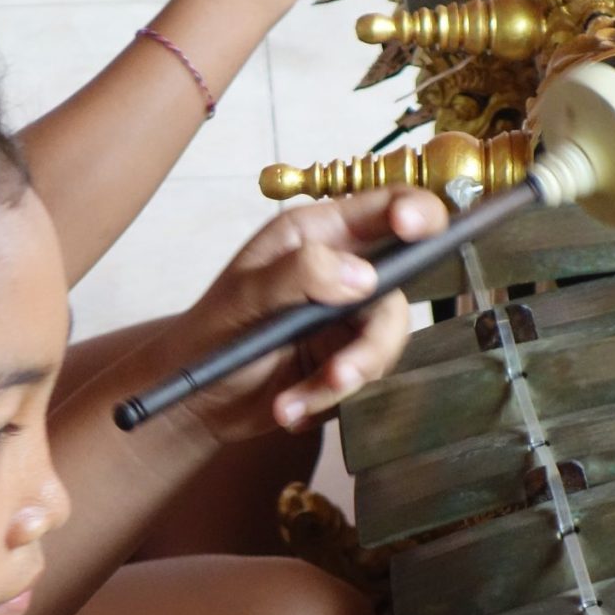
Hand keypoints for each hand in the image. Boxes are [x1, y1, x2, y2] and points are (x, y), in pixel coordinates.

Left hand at [147, 186, 446, 444]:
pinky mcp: (350, 357)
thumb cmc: (211, 335)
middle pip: (399, 289)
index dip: (415, 211)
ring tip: (292, 401)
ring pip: (384, 341)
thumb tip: (362, 275)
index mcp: (316, 234)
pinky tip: (289, 406)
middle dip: (374, 341)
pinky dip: (326, 400)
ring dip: (343, 379)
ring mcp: (350, 316)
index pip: (384, 207)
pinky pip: (365, 378)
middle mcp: (341, 269)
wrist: (199, 401)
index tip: (416, 228)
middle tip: (342, 373)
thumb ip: (300, 274)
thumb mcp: (245, 298)